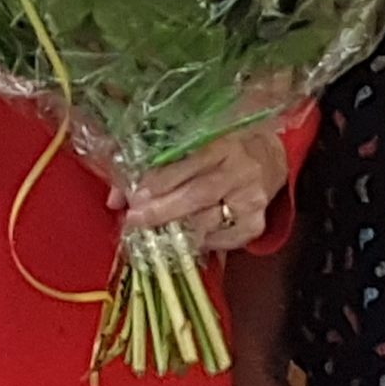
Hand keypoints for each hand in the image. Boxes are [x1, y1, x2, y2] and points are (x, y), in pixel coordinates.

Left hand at [119, 126, 288, 252]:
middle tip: (136, 220)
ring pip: (209, 220)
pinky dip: (201, 242)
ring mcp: (250, 198)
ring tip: (152, 234)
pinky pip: (224, 239)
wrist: (270, 158)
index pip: (188, 163)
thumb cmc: (222, 148)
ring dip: (176, 230)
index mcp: (221, 143)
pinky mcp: (256, 222)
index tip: (134, 196)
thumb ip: (155, 164)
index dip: (159, 181)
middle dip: (162, 210)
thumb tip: (114, 198)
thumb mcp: (195, 144)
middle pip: (197, 194)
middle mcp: (239, 170)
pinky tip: (185, 240)